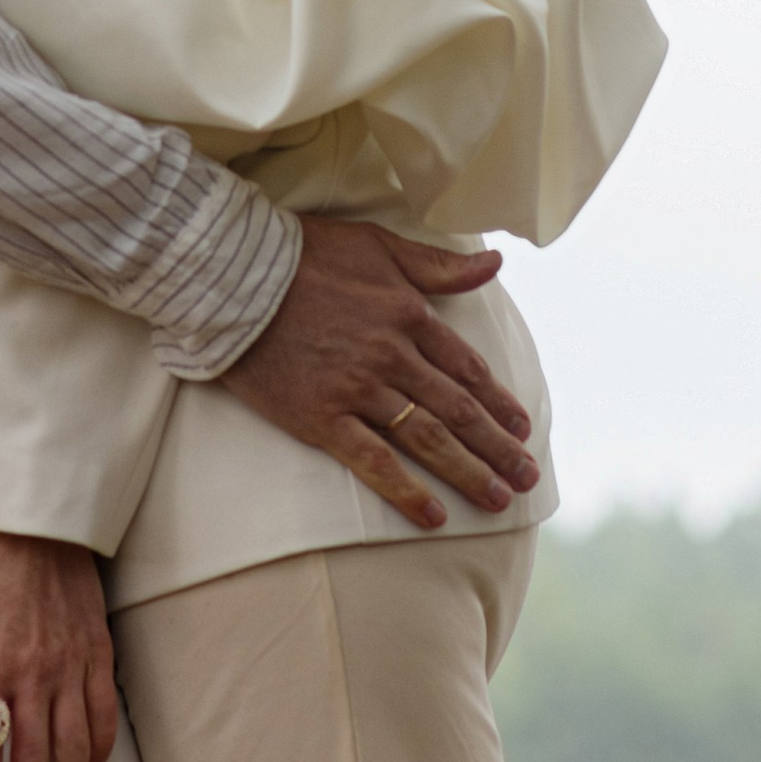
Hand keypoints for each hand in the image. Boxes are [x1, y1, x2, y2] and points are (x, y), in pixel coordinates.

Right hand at [221, 218, 540, 530]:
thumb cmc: (303, 253)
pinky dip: (406, 490)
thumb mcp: (378, 244)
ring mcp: (359, 389)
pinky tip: (433, 517)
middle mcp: (393, 355)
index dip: (498, 402)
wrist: (233, 277)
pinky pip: (374, 461)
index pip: (467, 368)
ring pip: (427, 438)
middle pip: (458, 410)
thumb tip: (495, 262)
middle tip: (527, 478)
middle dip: (498, 448)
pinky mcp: (322, 417)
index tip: (522, 427)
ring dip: (468, 472)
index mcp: (409, 314)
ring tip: (498, 500)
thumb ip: (438, 263)